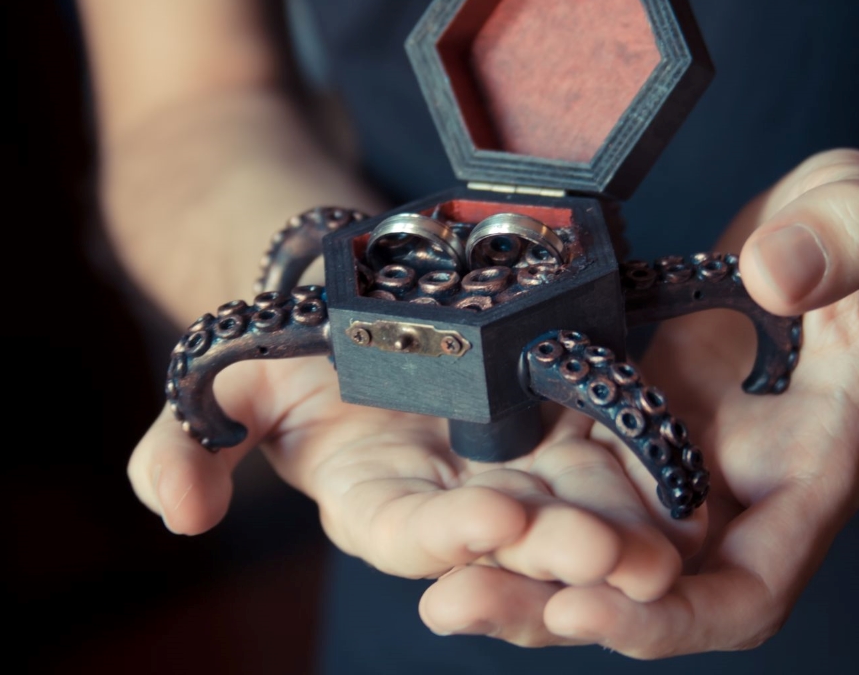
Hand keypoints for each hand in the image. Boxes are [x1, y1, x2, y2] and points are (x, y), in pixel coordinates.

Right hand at [123, 93, 700, 617]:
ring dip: (614, 534)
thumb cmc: (296, 347)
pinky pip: (610, 452)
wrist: (361, 300)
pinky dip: (644, 475)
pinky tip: (684, 491)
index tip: (488, 519)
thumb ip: (188, 442)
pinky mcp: (564, 424)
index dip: (445, 533)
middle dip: (553, 551)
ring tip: (661, 550)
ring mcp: (517, 465)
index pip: (411, 533)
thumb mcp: (233, 379)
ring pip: (571, 510)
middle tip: (608, 557)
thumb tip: (173, 510)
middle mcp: (454, 498)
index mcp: (378, 503)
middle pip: (509, 537)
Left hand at [420, 135, 858, 653]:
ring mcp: (689, 452)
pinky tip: (466, 495)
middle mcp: (743, 481)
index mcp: (812, 465)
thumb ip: (832, 248)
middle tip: (459, 600)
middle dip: (559, 602)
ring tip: (444, 577)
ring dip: (529, 562)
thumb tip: (774, 276)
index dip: (666, 615)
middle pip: (652, 585)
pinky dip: (533, 495)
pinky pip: (586, 474)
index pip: (745, 586)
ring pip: (607, 540)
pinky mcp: (647, 414)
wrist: (831, 225)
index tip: (578, 605)